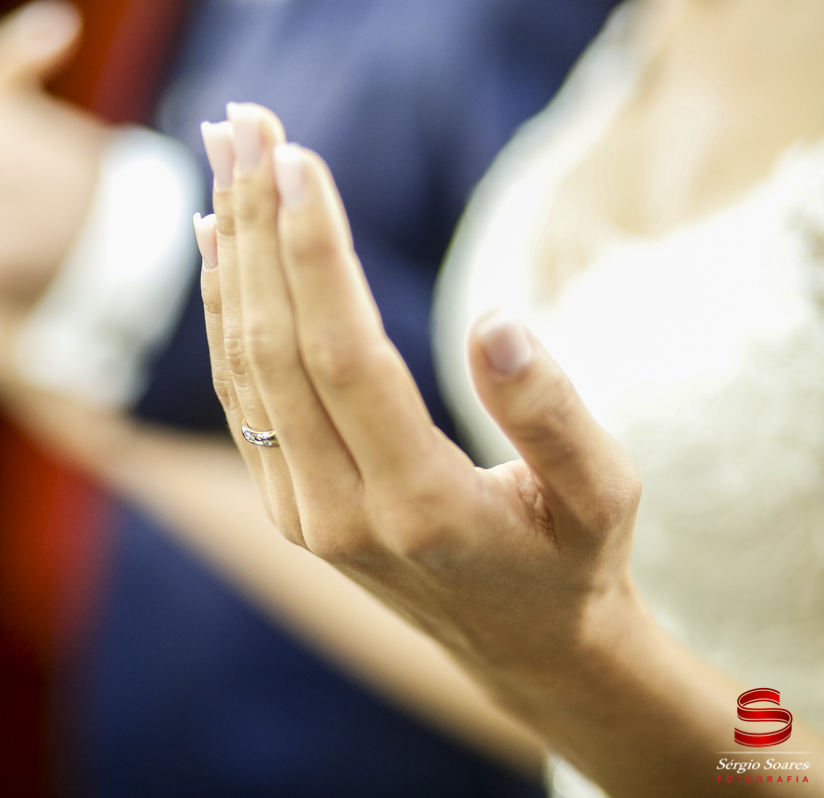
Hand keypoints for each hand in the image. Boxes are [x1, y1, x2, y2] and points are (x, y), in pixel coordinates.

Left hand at [195, 103, 644, 678]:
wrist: (520, 647)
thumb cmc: (573, 559)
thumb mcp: (601, 495)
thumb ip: (552, 414)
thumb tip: (498, 321)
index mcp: (420, 505)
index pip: (345, 357)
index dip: (315, 253)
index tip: (295, 158)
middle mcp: (339, 513)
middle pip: (276, 349)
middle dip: (256, 228)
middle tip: (246, 123)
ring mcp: (301, 514)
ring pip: (245, 368)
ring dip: (231, 258)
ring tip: (225, 160)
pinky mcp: (287, 505)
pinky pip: (241, 396)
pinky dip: (226, 314)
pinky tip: (221, 246)